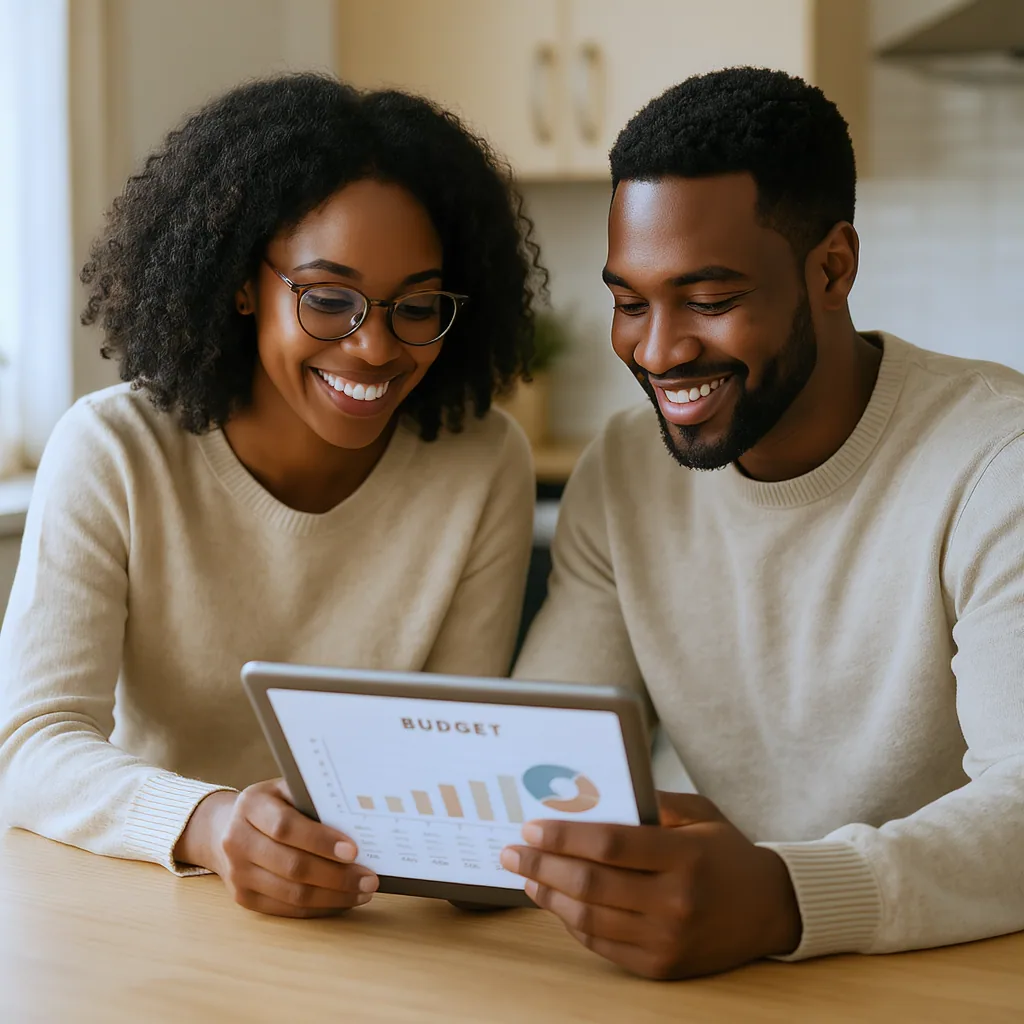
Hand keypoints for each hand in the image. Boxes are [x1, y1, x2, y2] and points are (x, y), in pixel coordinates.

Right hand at [175, 779, 378, 917]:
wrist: (224, 829)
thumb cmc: (271, 805)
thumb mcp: (285, 790)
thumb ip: (313, 799)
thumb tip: (360, 817)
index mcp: (251, 806)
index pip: (286, 827)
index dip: (320, 840)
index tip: (354, 851)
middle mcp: (238, 840)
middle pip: (291, 865)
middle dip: (336, 876)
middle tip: (369, 878)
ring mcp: (238, 873)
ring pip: (291, 893)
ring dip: (333, 896)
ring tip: (363, 891)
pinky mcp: (244, 898)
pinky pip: (286, 909)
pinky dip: (319, 908)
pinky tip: (342, 901)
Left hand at [499, 792, 800, 978]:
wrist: (771, 909)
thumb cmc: (726, 853)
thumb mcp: (699, 815)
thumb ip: (652, 803)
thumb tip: (594, 795)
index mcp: (685, 857)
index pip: (610, 845)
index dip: (565, 835)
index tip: (532, 825)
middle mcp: (675, 902)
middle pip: (590, 884)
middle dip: (542, 865)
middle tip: (512, 850)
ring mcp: (667, 940)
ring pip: (589, 919)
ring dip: (548, 896)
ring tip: (526, 875)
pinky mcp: (661, 967)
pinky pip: (602, 945)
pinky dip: (572, 923)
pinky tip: (555, 902)